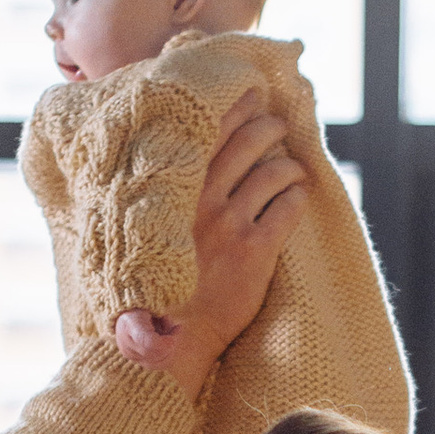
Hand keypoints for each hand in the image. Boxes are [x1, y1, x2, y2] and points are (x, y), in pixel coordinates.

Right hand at [115, 98, 307, 402]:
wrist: (165, 340)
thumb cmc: (149, 285)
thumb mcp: (137, 231)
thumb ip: (151, 194)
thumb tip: (158, 160)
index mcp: (171, 188)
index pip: (209, 127)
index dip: (236, 104)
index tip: (250, 92)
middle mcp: (200, 198)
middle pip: (249, 139)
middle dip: (269, 125)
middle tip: (276, 124)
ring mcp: (229, 224)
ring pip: (274, 170)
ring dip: (289, 163)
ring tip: (291, 167)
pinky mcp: (255, 252)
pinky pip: (289, 207)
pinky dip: (297, 197)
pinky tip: (296, 198)